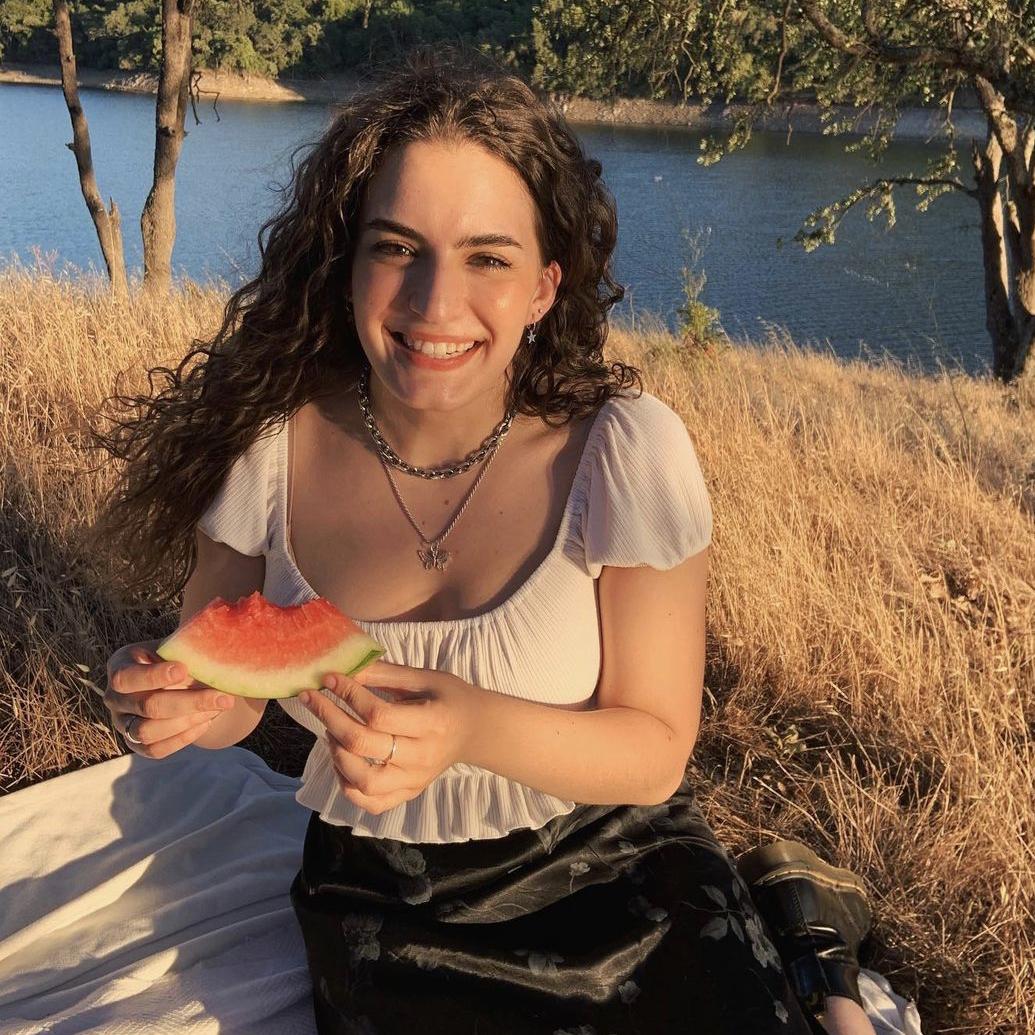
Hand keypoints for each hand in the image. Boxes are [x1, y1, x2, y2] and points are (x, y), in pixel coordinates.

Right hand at [103, 642, 236, 757]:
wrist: (180, 680)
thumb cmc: (180, 656)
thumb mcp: (179, 644)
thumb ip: (190, 642)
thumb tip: (214, 641)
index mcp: (120, 666)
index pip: (127, 677)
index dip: (153, 676)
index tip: (183, 669)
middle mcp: (115, 697)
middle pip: (147, 706)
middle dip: (189, 702)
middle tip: (223, 697)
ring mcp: (123, 723)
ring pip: (148, 732)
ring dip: (188, 721)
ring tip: (217, 708)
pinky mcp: (136, 744)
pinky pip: (155, 750)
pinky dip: (183, 737)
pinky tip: (206, 721)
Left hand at [299, 660, 481, 815]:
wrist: (475, 730)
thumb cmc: (450, 698)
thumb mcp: (424, 678)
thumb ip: (386, 675)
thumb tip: (346, 669)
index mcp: (431, 723)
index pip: (377, 715)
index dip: (348, 694)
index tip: (330, 678)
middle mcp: (422, 757)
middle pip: (363, 745)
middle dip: (330, 717)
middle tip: (313, 698)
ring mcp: (414, 781)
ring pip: (362, 781)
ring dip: (336, 754)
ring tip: (330, 731)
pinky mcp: (408, 793)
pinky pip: (369, 802)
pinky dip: (347, 785)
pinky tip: (341, 760)